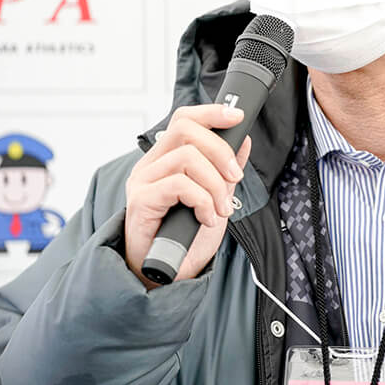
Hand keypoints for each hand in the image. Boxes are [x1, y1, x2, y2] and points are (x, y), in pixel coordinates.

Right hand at [124, 104, 251, 288]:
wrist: (168, 272)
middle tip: (235, 179)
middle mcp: (151, 165)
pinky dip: (203, 201)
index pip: (184, 119)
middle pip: (186, 130)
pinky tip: (206, 218)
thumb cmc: (187, 235)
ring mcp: (143, 181)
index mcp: (166, 158)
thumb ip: (226, 169)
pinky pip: (180, 185)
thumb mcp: (216, 196)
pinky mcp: (140, 200)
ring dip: (215, 185)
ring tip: (220, 209)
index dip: (212, 113)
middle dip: (221, 152)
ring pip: (187, 158)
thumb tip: (244, 140)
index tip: (238, 117)